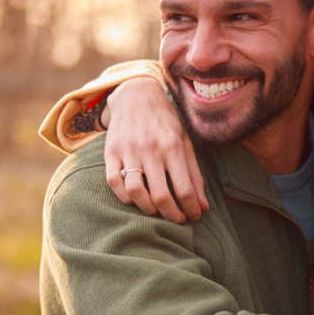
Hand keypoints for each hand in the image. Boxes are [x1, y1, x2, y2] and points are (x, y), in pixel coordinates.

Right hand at [103, 77, 208, 222]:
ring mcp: (128, 150)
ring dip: (148, 209)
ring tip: (157, 210)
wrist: (136, 95)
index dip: (190, 209)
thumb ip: (194, 175)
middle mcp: (150, 148)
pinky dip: (125, 197)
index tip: (194, 217)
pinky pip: (114, 182)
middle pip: (161, 195)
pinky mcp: (111, 151)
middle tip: (178, 220)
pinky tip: (136, 199)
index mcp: (172, 145)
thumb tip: (203, 207)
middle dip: (172, 215)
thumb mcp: (185, 142)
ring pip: (136, 192)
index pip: (184, 188)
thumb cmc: (165, 122)